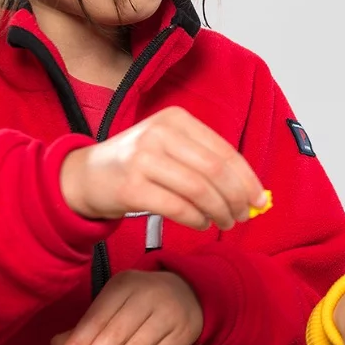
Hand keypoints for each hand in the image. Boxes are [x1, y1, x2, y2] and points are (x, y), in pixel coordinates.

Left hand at [52, 269, 202, 344]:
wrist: (188, 293)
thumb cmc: (141, 299)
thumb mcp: (115, 301)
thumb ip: (87, 324)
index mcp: (125, 284)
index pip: (97, 316)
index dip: (79, 342)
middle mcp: (148, 296)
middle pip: (115, 334)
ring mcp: (168, 315)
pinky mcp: (181, 335)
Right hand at [60, 106, 265, 229]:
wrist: (85, 175)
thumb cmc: (138, 164)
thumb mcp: (170, 148)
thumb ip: (207, 162)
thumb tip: (252, 191)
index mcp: (176, 119)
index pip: (224, 151)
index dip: (246, 179)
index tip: (259, 199)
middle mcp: (160, 134)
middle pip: (215, 170)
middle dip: (236, 198)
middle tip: (244, 216)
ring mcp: (143, 159)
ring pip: (199, 189)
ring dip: (219, 211)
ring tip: (225, 223)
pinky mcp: (131, 187)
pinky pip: (177, 207)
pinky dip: (196, 219)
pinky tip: (202, 224)